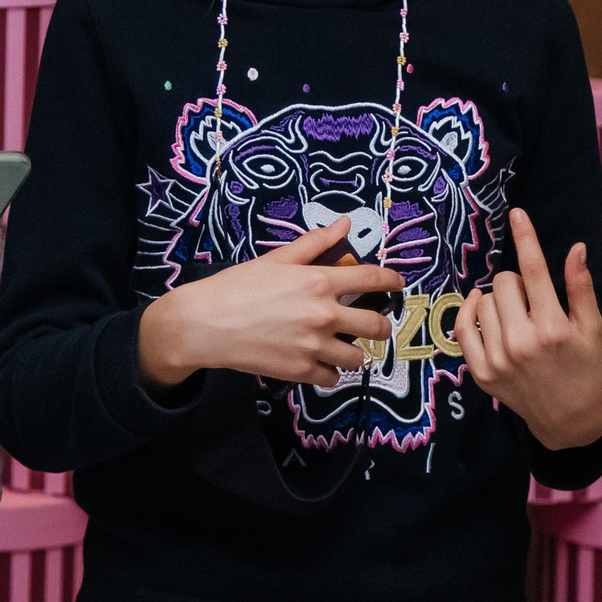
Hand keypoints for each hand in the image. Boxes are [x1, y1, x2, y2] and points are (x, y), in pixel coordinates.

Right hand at [138, 215, 405, 391]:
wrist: (204, 324)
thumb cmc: (236, 286)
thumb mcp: (276, 259)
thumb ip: (315, 243)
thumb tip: (344, 223)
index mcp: (319, 281)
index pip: (372, 279)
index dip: (391, 281)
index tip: (398, 284)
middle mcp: (324, 314)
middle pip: (376, 325)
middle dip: (381, 325)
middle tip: (374, 325)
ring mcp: (313, 346)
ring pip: (357, 357)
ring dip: (354, 352)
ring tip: (343, 347)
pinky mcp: (300, 372)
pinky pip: (332, 378)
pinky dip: (330, 372)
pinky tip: (320, 364)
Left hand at [456, 209, 601, 451]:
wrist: (570, 421)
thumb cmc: (587, 370)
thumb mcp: (592, 329)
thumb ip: (581, 287)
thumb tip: (577, 248)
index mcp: (553, 328)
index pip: (535, 271)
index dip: (527, 237)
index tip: (517, 213)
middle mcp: (522, 343)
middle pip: (505, 283)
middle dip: (518, 282)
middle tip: (533, 299)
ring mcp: (498, 359)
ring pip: (484, 301)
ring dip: (498, 299)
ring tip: (517, 315)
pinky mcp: (481, 373)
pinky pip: (463, 327)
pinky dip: (470, 312)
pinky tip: (483, 309)